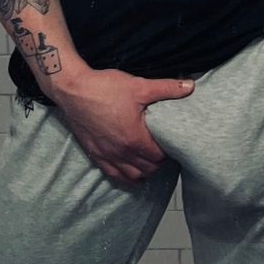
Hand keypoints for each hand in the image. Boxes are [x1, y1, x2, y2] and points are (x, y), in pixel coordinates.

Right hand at [51, 67, 193, 183]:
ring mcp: (107, 155)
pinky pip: (114, 175)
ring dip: (144, 172)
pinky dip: (126, 177)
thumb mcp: (139, 86)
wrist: (73, 90)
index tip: (171, 143)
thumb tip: (190, 86)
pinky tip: (131, 173)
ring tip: (149, 161)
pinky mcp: (95, 154)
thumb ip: (166, 88)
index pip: (159, 157)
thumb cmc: (105, 88)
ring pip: (132, 176)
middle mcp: (121, 153)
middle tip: (163, 151)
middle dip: (158, 163)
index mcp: (134, 139)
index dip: (168, 152)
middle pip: (148, 169)